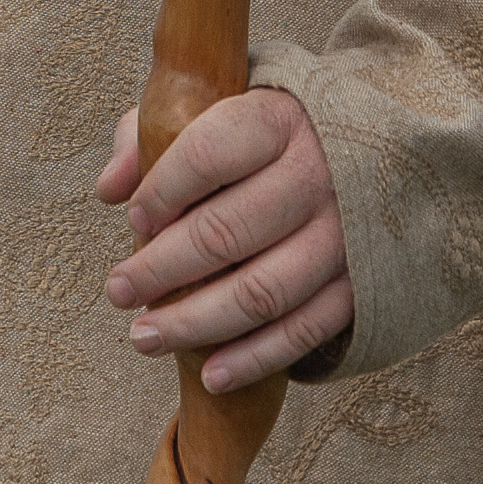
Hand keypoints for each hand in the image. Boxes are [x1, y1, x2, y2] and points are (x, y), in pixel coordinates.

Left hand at [96, 87, 349, 391]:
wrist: (371, 154)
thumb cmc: (265, 136)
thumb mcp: (211, 109)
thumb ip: (151, 135)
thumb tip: (111, 188)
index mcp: (277, 120)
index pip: (207, 155)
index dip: (161, 192)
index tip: (133, 219)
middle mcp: (317, 175)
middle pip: (227, 231)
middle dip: (161, 269)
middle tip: (117, 290)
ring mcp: (345, 235)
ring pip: (262, 290)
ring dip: (195, 322)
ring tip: (143, 338)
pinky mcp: (361, 285)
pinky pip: (305, 331)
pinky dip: (254, 358)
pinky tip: (209, 375)